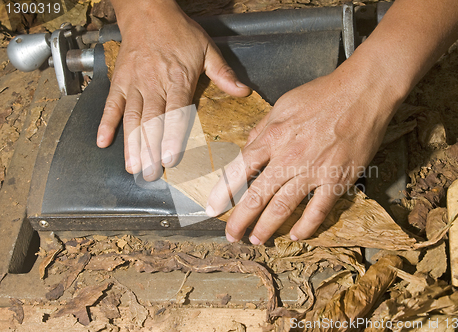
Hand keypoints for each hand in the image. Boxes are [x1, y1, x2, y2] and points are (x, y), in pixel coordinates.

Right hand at [96, 0, 250, 180]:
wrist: (148, 10)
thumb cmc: (178, 31)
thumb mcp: (207, 48)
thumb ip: (223, 74)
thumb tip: (243, 92)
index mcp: (178, 79)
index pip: (176, 113)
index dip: (172, 137)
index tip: (170, 158)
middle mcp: (154, 84)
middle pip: (152, 122)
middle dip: (150, 150)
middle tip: (151, 174)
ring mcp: (134, 83)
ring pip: (132, 118)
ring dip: (131, 144)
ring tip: (132, 167)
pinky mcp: (120, 81)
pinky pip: (111, 104)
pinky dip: (106, 123)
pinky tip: (103, 141)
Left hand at [206, 55, 401, 243]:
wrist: (362, 92)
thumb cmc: (322, 94)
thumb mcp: (283, 104)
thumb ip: (263, 129)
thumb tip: (248, 147)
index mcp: (273, 137)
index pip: (239, 170)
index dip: (223, 192)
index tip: (213, 208)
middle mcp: (289, 157)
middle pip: (257, 196)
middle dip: (240, 220)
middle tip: (231, 235)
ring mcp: (313, 170)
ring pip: (283, 207)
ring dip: (267, 227)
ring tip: (256, 240)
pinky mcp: (337, 179)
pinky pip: (318, 210)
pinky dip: (306, 226)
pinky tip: (295, 235)